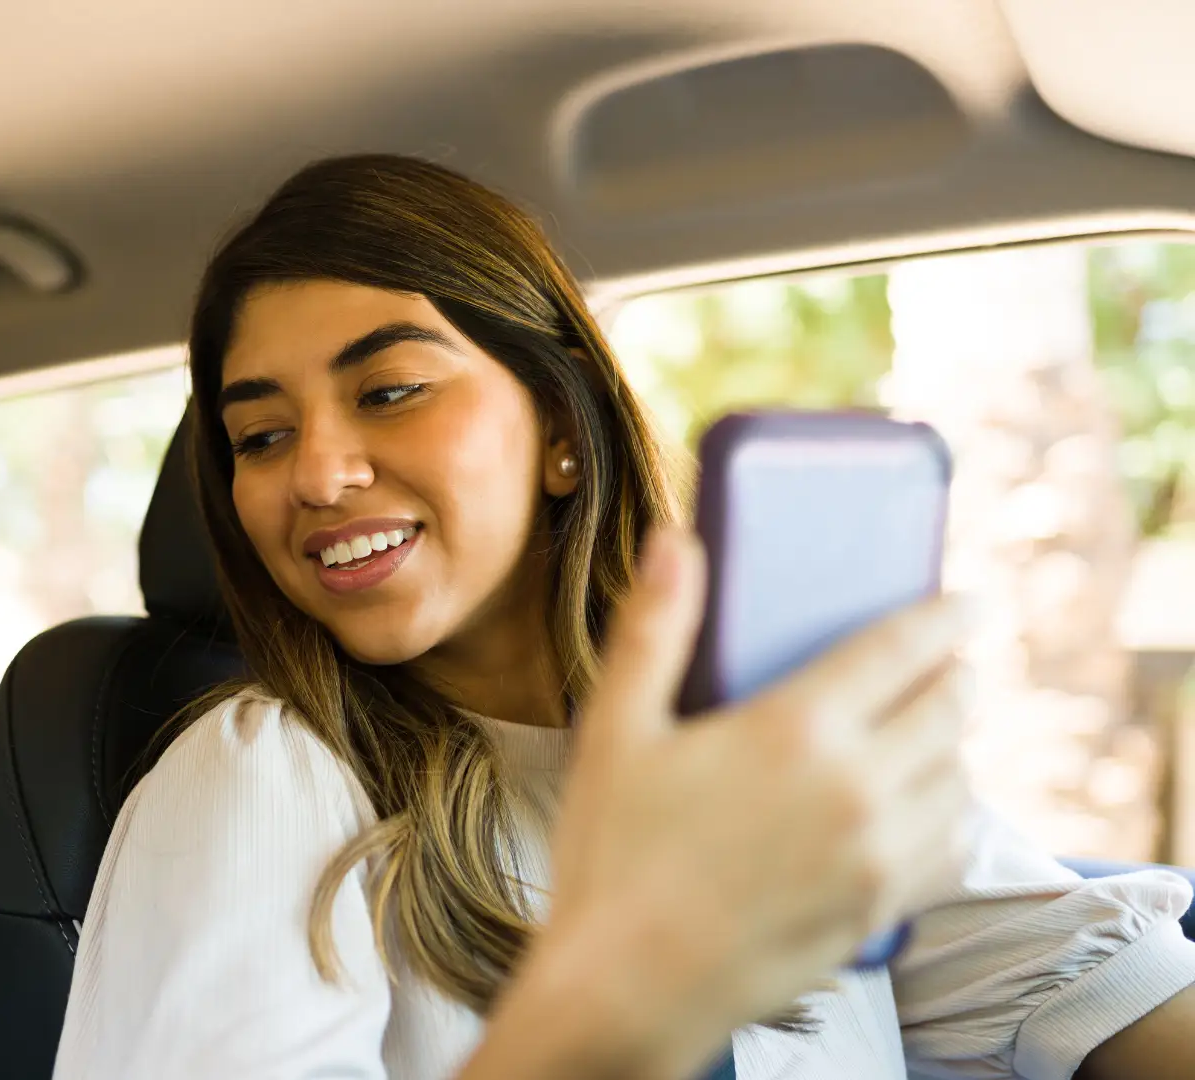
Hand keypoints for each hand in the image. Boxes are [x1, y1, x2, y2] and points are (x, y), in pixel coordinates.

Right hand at [493, 526, 975, 1078]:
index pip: (905, 650)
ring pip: (960, 778)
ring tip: (928, 731)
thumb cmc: (613, 856)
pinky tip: (919, 808)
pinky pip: (950, 846)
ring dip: (954, 743)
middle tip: (944, 662)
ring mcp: (878, 856)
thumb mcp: (617, 731)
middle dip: (956, 675)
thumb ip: (655, 629)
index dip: (948, 616)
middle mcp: (857, 789)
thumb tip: (676, 538)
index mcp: (797, 731)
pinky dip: (949, 813)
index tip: (972, 601)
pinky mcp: (880, 910)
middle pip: (949, 709)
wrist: (629, 987)